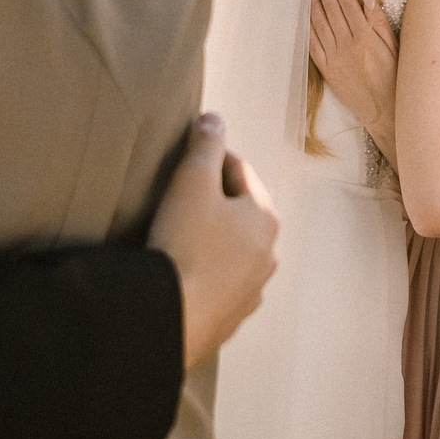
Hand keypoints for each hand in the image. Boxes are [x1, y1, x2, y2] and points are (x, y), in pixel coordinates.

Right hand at [148, 114, 279, 369]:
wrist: (172, 319)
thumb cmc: (185, 244)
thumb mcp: (192, 183)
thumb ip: (205, 146)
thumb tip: (214, 117)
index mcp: (265, 219)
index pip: (240, 173)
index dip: (212, 158)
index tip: (186, 157)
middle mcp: (268, 256)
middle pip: (239, 214)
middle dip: (213, 201)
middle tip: (177, 196)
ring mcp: (251, 292)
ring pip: (232, 253)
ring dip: (212, 241)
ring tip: (178, 236)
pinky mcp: (229, 320)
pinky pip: (219, 285)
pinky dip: (205, 274)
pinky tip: (182, 273)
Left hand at [307, 0, 396, 139]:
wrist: (384, 109)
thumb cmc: (394, 77)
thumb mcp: (394, 47)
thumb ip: (379, 22)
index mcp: (364, 37)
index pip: (347, 3)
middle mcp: (346, 45)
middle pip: (331, 8)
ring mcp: (334, 57)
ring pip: (319, 24)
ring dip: (312, 2)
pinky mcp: (327, 69)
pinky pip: (313, 44)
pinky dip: (307, 27)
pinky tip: (303, 15)